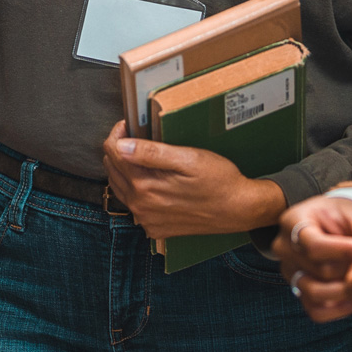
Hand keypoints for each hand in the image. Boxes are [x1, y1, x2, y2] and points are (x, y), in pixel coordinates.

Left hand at [101, 121, 285, 240]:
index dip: (118, 133)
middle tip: (136, 136)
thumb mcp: (189, 159)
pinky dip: (135, 189)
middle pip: (112, 170)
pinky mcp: (155, 227)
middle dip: (119, 149)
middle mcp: (141, 207)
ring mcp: (147, 220)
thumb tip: (121, 145)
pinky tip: (151, 180)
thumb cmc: (219, 181)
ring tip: (141, 155)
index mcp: (145, 186)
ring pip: (120, 188)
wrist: (238, 209)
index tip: (130, 124)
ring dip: (124, 169)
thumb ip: (152, 153)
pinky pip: (134, 205)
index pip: (113, 152)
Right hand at [275, 197, 351, 322]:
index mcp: (293, 222)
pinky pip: (315, 310)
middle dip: (351, 271)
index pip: (314, 245)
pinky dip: (338, 309)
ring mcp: (290, 272)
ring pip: (315, 294)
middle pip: (319, 270)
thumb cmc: (341, 214)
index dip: (344, 251)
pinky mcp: (298, 290)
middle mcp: (284, 249)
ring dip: (346, 292)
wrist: (328, 222)